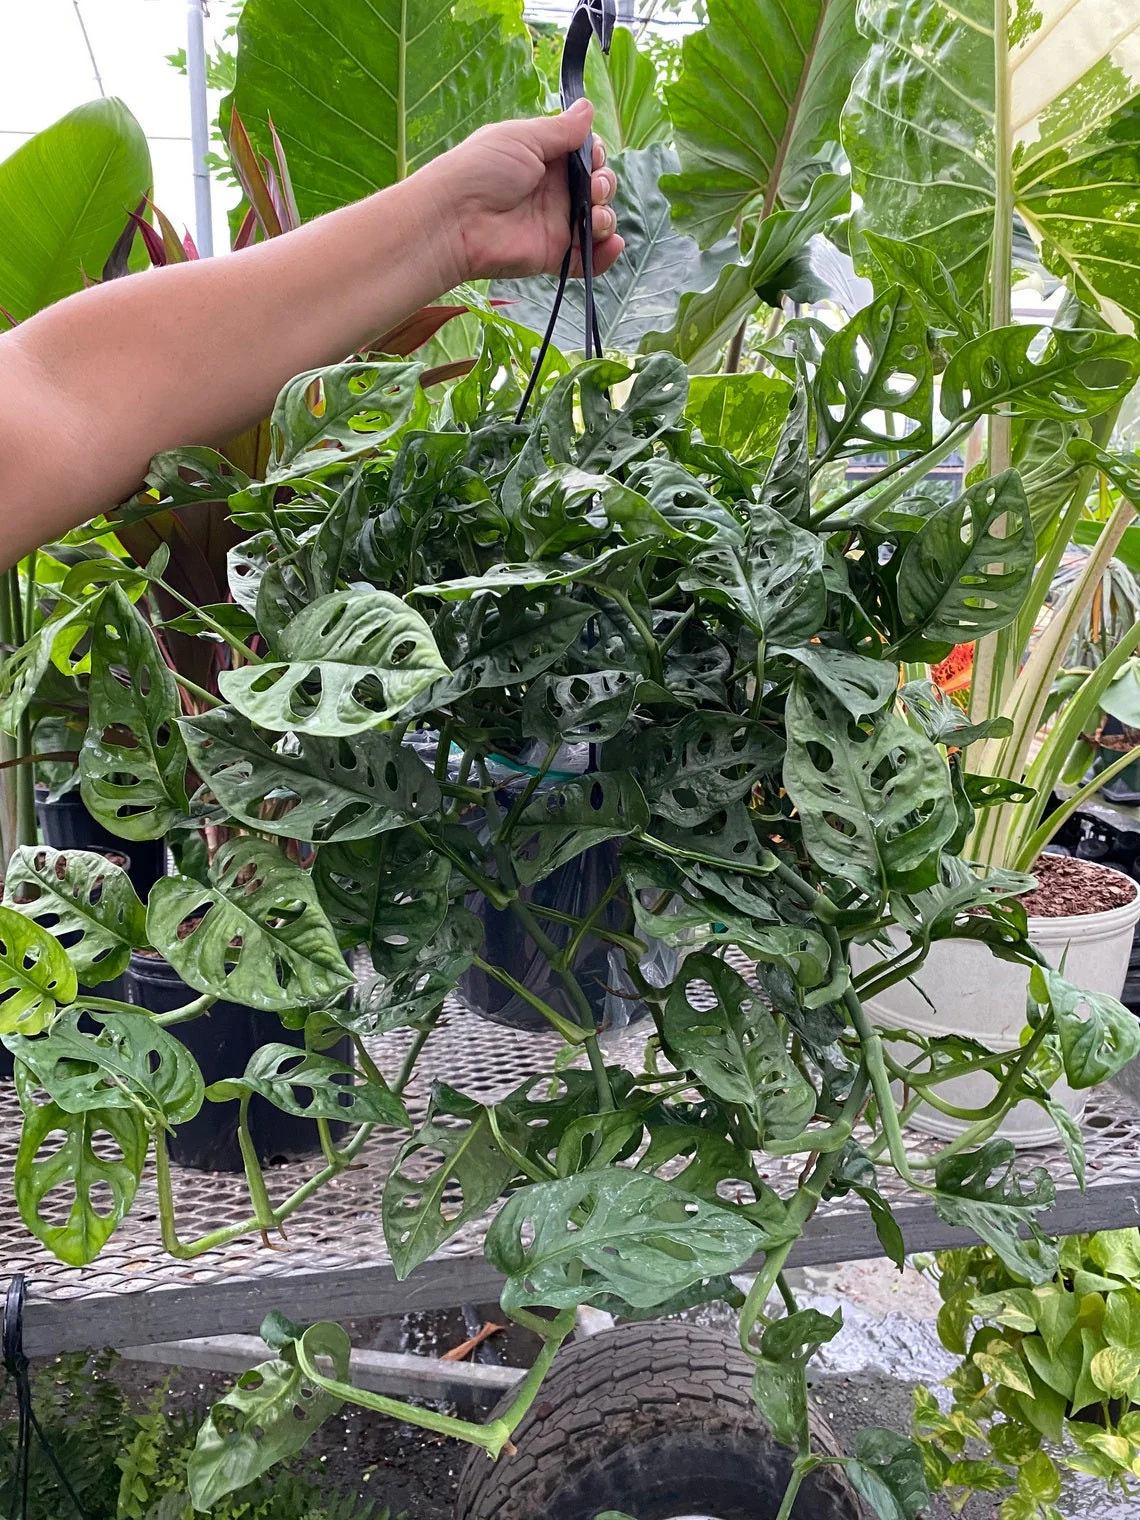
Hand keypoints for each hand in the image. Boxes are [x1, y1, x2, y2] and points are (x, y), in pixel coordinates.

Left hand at [419, 100, 622, 287]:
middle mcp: (553, 192)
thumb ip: (560, 129)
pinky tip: (611, 244)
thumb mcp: (523, 138)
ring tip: (593, 217)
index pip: (586, 157)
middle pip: (598, 188)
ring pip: (598, 222)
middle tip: (594, 188)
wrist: (457, 219)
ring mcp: (555, 225)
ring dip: (606, 218)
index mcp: (546, 159)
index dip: (596, 156)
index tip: (592, 156)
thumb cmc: (482, 169)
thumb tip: (588, 108)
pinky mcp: (553, 255)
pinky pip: (588, 261)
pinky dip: (605, 255)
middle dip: (605, 185)